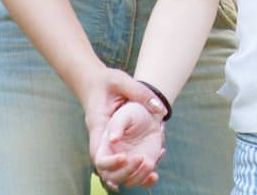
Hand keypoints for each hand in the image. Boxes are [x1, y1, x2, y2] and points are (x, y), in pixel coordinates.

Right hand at [80, 68, 165, 187]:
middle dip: (123, 171)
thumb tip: (159, 109)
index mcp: (98, 125)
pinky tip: (152, 173)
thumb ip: (139, 92)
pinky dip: (137, 171)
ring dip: (131, 176)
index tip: (125, 158)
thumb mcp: (122, 81)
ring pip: (114, 169)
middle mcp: (102, 138)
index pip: (98, 152)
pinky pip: (124, 162)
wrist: (98, 83)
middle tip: (143, 162)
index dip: (109, 162)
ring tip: (152, 174)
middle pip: (105, 167)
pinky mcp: (119, 143)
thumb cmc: (107, 81)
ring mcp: (109, 143)